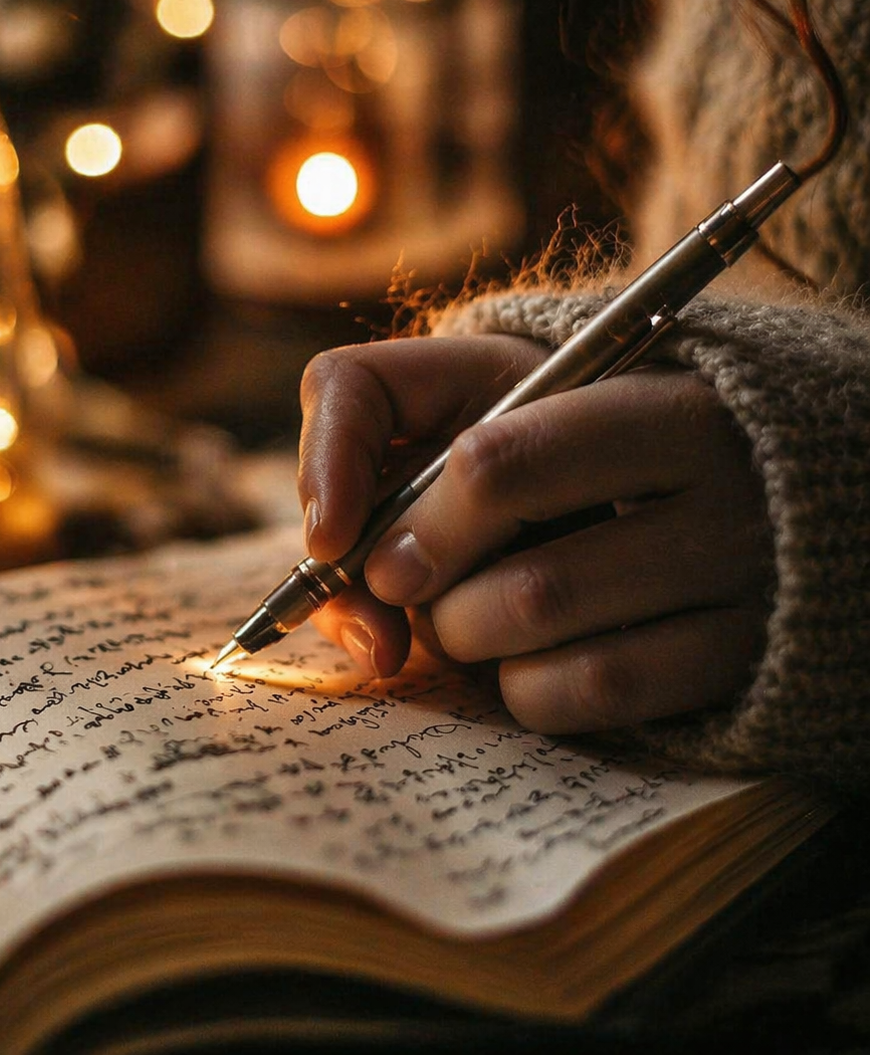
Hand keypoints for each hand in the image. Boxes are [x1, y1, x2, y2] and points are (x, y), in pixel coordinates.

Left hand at [297, 334, 773, 733]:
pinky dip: (525, 688)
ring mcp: (738, 569)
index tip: (345, 543)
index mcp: (633, 389)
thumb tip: (338, 568)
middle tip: (405, 582)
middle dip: (426, 583)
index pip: (492, 465)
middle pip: (524, 572)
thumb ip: (358, 419)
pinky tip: (525, 658)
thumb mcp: (451, 383)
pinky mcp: (741, 654)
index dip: (404, 521)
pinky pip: (594, 695)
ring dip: (464, 635)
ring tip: (471, 608)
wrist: (678, 467)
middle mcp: (715, 475)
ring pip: (544, 626)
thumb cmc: (529, 425)